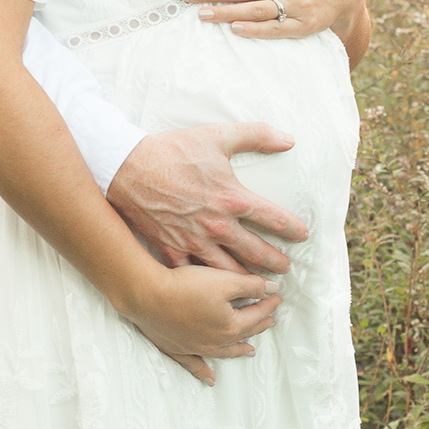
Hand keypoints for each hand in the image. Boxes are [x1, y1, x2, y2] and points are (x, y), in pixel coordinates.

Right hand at [108, 122, 308, 272]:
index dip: (293, 229)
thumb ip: (257, 136)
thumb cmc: (171, 151)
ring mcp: (194, 241)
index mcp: (233, 198)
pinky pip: (194, 275)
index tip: (301, 235)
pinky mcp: (171, 250)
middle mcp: (218, 225)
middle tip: (285, 269)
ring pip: (229, 270)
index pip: (274, 219)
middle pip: (257, 252)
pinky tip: (217, 293)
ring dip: (248, 280)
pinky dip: (208, 285)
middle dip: (275, 263)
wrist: (127, 168)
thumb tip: (288, 139)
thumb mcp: (218, 136)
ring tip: (258, 287)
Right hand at [124, 256, 281, 387]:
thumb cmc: (186, 286)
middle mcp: (217, 342)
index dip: (269, 303)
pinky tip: (210, 379)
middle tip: (269, 320)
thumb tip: (273, 289)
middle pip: (244, 332)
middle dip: (258, 325)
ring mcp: (197, 348)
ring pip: (225, 351)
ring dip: (239, 349)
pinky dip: (204, 372)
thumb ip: (251, 285)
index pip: (257, 313)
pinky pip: (195, 365)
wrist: (148, 296)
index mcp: (232, 325)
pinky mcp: (178, 349)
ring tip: (250, 350)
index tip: (277, 296)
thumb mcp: (224, 280)